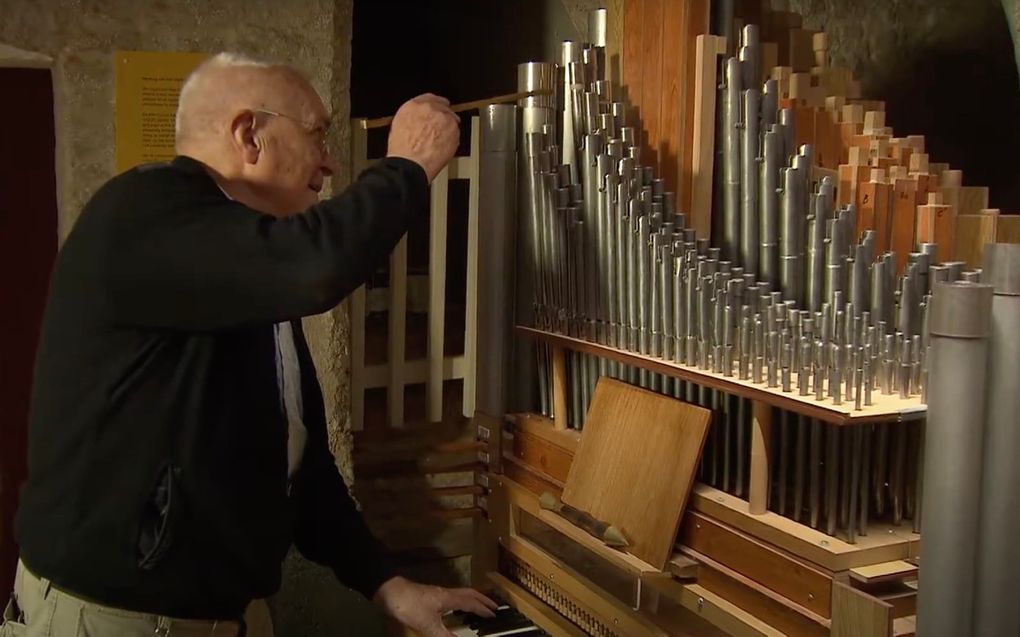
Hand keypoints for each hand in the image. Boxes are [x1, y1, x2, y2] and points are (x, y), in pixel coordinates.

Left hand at [374, 575, 497, 636]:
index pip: (472, 603)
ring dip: (472, 599)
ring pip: (461, 593)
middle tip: (494, 606)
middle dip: (482, 600)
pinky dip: (460, 601)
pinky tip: (454, 609)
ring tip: (479, 606)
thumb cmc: (410, 606)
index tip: (495, 614)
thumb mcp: (428, 625)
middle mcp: (446, 593)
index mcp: (449, 598)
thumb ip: (445, 636)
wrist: (390, 592)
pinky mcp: (429, 595)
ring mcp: (437, 593)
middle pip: (469, 593)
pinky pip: (452, 596)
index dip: (484, 609)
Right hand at [386, 94, 459, 182]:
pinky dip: (453, 138)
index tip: (436, 109)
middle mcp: (429, 108)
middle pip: (442, 107)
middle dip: (442, 117)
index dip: (434, 105)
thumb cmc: (402, 151)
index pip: (428, 98)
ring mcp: (443, 117)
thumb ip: (412, 118)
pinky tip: (444, 147)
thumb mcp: (399, 127)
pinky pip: (456, 132)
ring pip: (451, 119)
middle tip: (440, 128)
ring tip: (440, 141)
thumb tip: (418, 120)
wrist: (411, 164)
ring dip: (448, 128)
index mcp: (413, 106)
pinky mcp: (453, 129)